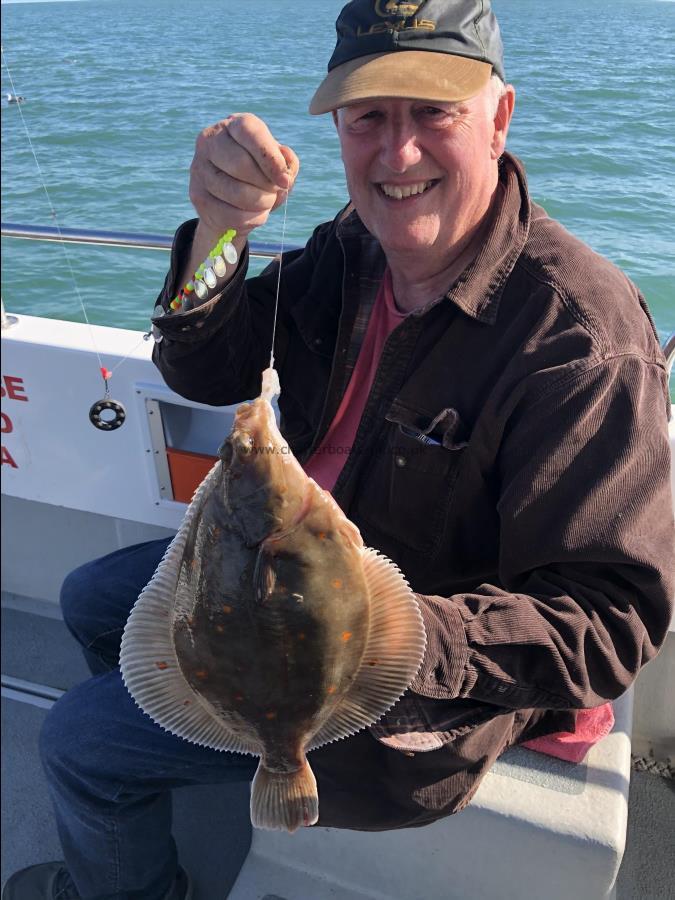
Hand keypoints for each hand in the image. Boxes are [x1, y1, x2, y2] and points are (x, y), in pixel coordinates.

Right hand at [189, 113, 298, 242]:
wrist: (233, 202)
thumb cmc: (260, 176)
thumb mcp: (278, 166)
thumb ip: (288, 163)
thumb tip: (285, 166)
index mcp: (234, 125)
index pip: (250, 132)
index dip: (271, 159)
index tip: (284, 181)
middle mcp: (210, 141)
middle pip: (241, 164)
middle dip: (265, 185)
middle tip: (273, 192)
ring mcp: (199, 167)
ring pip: (235, 192)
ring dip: (260, 204)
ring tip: (265, 204)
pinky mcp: (197, 195)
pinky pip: (228, 214)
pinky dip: (249, 219)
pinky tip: (253, 215)